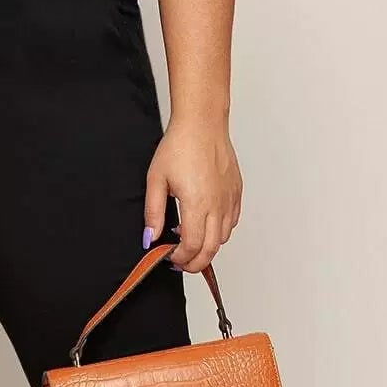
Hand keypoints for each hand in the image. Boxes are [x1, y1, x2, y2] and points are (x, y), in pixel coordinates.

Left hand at [143, 114, 242, 272]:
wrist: (202, 124)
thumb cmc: (180, 146)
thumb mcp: (156, 180)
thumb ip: (153, 213)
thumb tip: (150, 238)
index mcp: (197, 204)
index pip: (192, 246)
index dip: (181, 258)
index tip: (170, 258)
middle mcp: (218, 205)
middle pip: (211, 249)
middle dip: (196, 262)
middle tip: (181, 262)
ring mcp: (229, 199)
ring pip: (224, 237)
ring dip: (208, 247)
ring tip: (190, 241)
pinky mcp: (236, 192)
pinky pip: (232, 221)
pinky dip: (220, 231)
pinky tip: (205, 224)